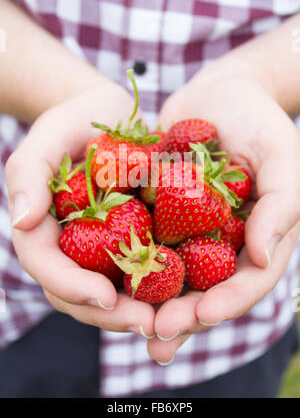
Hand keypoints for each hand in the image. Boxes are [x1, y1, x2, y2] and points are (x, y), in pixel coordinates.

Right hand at [5, 82, 155, 337]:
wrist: (109, 115)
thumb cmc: (73, 122)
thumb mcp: (47, 138)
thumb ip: (28, 174)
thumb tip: (20, 222)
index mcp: (44, 229)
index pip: (48, 267)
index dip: (71, 287)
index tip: (103, 297)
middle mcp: (71, 246)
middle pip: (80, 294)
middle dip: (111, 314)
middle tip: (147, 323)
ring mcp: (102, 247)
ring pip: (113, 292)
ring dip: (139, 310)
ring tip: (171, 319)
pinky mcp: (133, 240)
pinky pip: (144, 270)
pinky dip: (162, 286)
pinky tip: (188, 292)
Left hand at [147, 72, 299, 362]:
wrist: (216, 91)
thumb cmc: (257, 118)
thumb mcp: (281, 153)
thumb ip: (282, 204)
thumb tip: (265, 258)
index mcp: (261, 236)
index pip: (249, 281)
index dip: (228, 303)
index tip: (201, 315)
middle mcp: (226, 242)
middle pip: (207, 290)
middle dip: (183, 315)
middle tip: (155, 334)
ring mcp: (192, 231)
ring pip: (173, 276)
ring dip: (152, 304)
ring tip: (126, 324)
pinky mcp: (162, 215)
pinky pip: (145, 242)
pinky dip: (128, 262)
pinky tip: (104, 278)